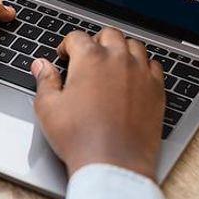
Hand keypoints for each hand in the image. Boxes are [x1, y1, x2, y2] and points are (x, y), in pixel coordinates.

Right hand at [30, 28, 164, 178]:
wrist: (113, 164)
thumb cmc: (79, 138)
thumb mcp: (48, 108)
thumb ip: (45, 80)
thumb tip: (41, 66)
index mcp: (89, 59)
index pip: (77, 37)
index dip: (67, 45)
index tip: (64, 56)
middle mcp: (118, 60)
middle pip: (109, 34)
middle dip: (96, 41)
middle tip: (87, 57)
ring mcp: (141, 74)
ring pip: (134, 46)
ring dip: (121, 49)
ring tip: (112, 63)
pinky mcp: (157, 90)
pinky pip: (153, 66)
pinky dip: (143, 66)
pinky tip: (134, 77)